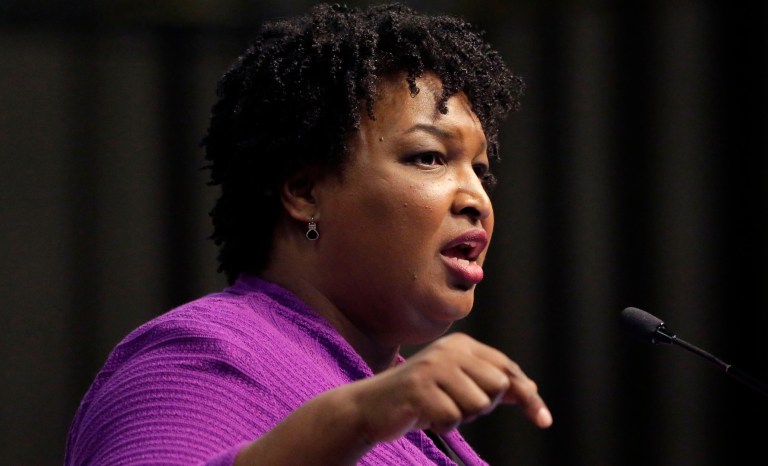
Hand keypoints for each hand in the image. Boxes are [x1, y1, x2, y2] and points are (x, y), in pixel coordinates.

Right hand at [345, 332, 551, 443]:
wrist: (372, 406)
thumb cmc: (421, 397)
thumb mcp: (459, 386)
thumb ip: (491, 384)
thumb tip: (530, 388)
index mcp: (462, 345)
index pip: (507, 369)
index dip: (527, 396)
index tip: (544, 420)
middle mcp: (449, 350)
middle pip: (497, 386)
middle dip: (483, 406)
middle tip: (455, 405)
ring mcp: (433, 367)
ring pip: (478, 403)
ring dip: (461, 416)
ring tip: (438, 408)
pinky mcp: (420, 388)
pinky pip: (453, 418)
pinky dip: (442, 425)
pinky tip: (424, 415)